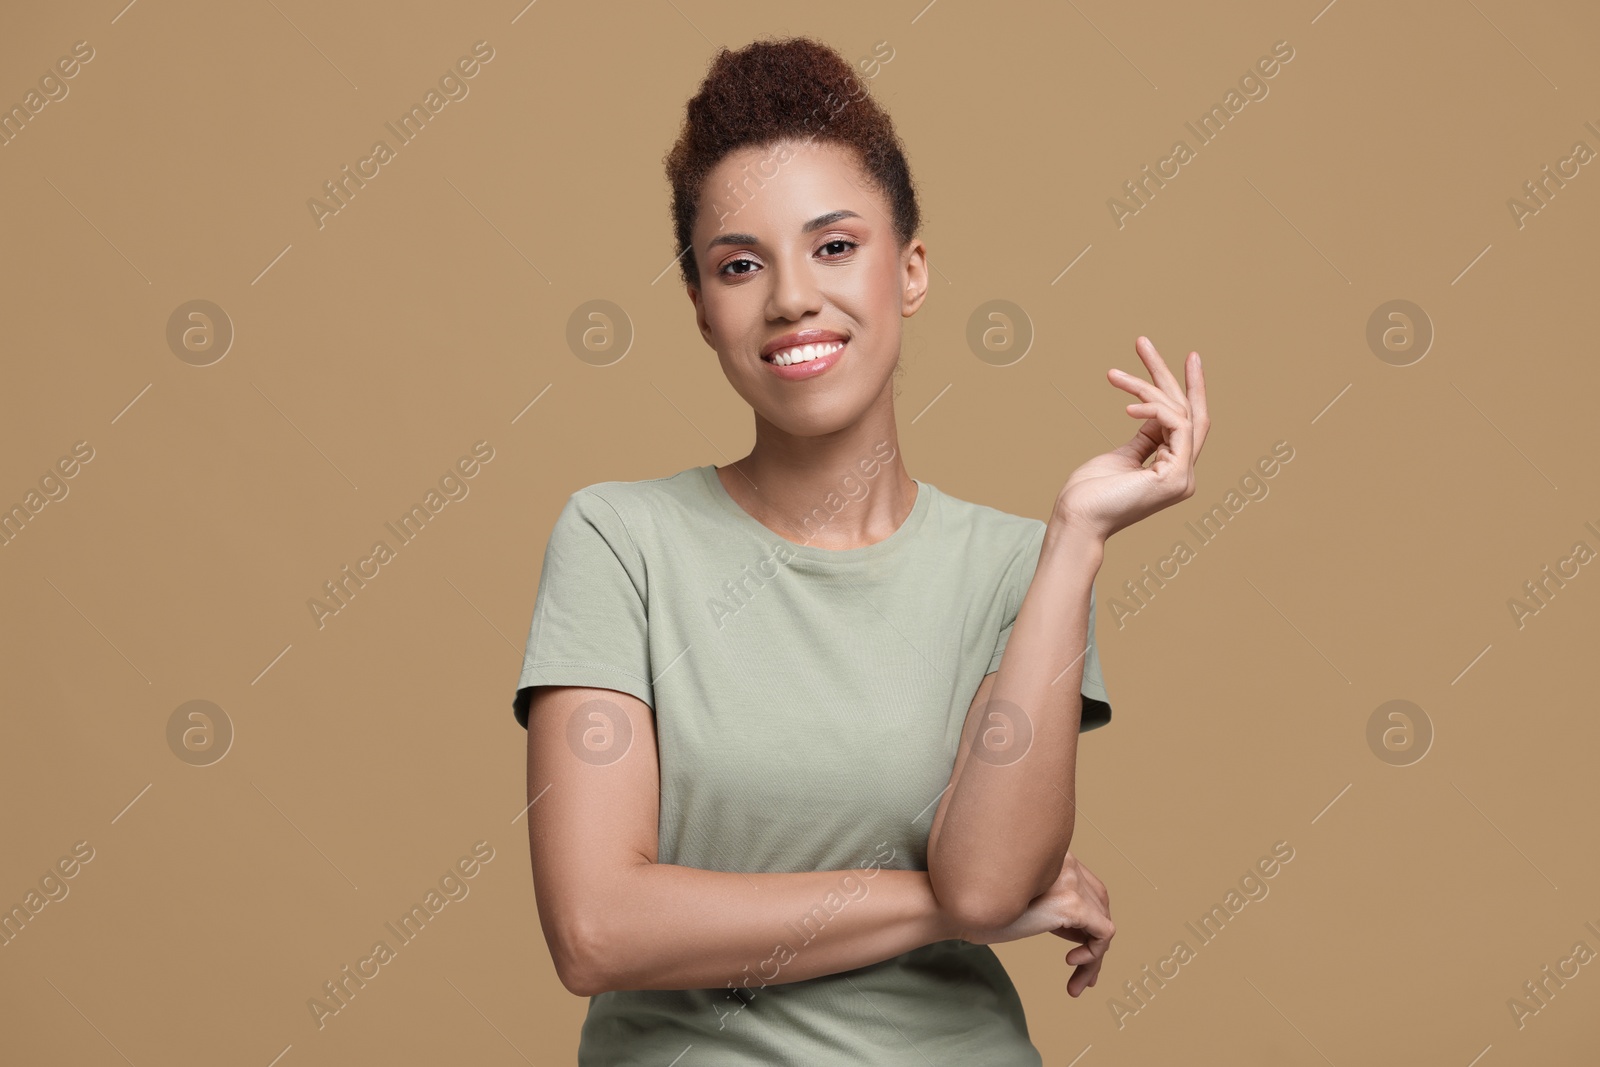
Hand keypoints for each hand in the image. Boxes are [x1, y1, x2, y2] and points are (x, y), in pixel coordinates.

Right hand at [957, 852, 1114, 997]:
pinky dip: (1094, 954)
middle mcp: (1067, 863)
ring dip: (1094, 957)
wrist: (957, 909)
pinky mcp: (1071, 903)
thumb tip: (1082, 936)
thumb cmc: (984, 912)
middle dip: (1095, 941)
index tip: (1076, 954)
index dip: (1090, 922)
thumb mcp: (1027, 907)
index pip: (1091, 889)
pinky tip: (1070, 963)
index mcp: (1055, 859)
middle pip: (1101, 903)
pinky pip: (1104, 933)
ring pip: (1103, 922)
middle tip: (1083, 974)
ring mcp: (1070, 882)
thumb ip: (1056, 911)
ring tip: (1078, 981)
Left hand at [1055, 336, 1208, 541]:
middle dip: (1168, 374)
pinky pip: (1177, 426)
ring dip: (1147, 386)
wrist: (1076, 518)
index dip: (1182, 389)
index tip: (1180, 358)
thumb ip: (1144, 437)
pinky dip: (1154, 408)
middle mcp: (1183, 474)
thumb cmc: (1089, 493)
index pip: (1185, 422)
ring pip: (1180, 414)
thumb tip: (1152, 414)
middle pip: (1188, 413)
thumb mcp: (1121, 456)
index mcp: (1172, 469)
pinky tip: (1128, 406)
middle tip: (1144, 342)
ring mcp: (1183, 478)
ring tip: (1114, 376)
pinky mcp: (1175, 477)